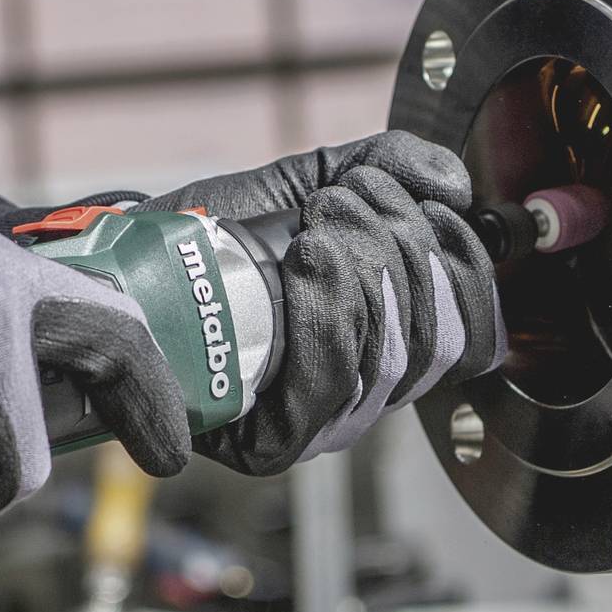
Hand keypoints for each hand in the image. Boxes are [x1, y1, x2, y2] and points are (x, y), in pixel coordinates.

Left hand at [154, 132, 499, 475]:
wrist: (132, 260)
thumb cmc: (219, 231)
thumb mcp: (314, 181)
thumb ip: (389, 166)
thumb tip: (455, 186)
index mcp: (395, 340)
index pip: (478, 332)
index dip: (464, 264)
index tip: (420, 203)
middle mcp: (369, 393)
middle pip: (439, 340)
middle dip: (402, 248)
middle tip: (342, 201)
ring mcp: (323, 424)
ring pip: (389, 359)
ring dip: (363, 268)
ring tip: (316, 224)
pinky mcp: (272, 444)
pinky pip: (329, 387)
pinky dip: (328, 311)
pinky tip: (305, 261)